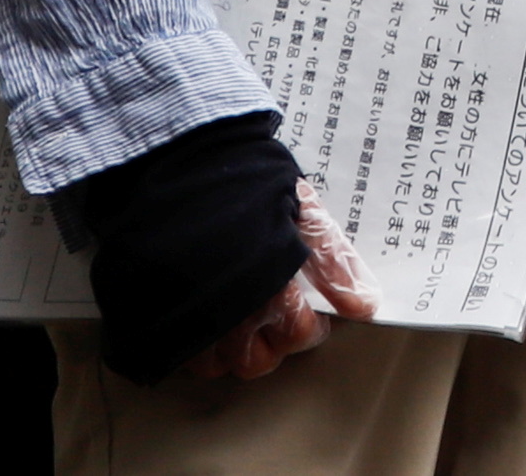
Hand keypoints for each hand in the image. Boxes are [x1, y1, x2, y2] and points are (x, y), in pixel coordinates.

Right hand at [202, 178, 376, 386]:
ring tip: (243, 321)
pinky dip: (197, 346)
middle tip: (279, 318)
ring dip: (233, 349)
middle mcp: (229, 311)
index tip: (316, 316)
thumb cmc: (248, 182)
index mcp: (270, 287)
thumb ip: (333, 261)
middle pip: (257, 360)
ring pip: (216, 364)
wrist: (182, 161)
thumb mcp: (303, 212)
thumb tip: (364, 304)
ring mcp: (190, 317)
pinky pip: (182, 354)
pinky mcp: (161, 315)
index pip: (299, 335)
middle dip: (273, 343)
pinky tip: (208, 320)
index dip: (312, 327)